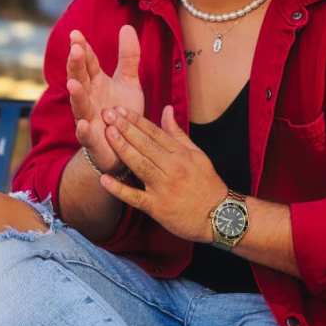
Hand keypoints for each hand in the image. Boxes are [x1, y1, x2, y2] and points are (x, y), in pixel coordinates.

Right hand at [66, 26, 143, 172]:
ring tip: (73, 84)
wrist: (123, 147)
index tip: (76, 34)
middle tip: (74, 50)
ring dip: (76, 95)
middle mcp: (88, 98)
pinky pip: (86, 135)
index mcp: (96, 82)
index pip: (88, 62)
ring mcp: (88, 118)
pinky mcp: (92, 140)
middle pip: (80, 79)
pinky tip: (82, 124)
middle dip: (76, 66)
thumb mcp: (129, 82)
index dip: (82, 49)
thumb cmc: (122, 112)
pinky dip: (83, 130)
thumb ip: (128, 57)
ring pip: (79, 105)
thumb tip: (128, 26)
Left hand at [98, 105, 227, 242]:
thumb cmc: (207, 184)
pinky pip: (135, 197)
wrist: (220, 217)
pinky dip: (119, 189)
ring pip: (140, 165)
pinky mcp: (157, 208)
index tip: (120, 109)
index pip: (155, 133)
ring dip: (122, 149)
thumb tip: (166, 109)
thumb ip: (177, 133)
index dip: (136, 120)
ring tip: (107, 134)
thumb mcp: (197, 154)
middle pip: (145, 145)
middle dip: (125, 128)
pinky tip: (104, 179)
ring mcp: (164, 188)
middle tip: (107, 115)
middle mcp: (172, 168)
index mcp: (181, 154)